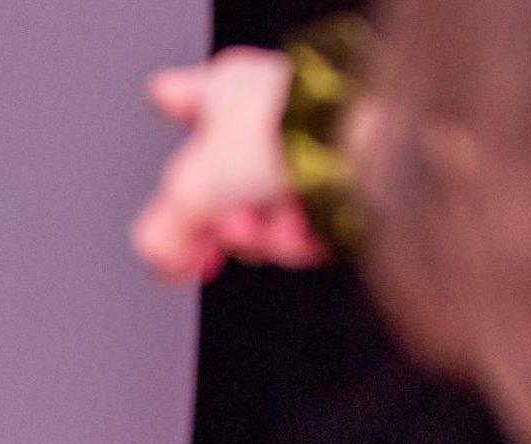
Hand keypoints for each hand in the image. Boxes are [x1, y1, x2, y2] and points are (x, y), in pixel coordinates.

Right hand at [130, 47, 330, 283]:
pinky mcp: (339, 185)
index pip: (184, 93)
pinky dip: (300, 238)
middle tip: (222, 234)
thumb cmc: (285, 138)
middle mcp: (266, 116)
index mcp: (225, 92)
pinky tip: (307, 227)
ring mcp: (304, 150)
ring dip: (262, 236)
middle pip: (218, 187)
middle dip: (221, 221)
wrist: (369, 150)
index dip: (171, 101)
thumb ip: (161, 234)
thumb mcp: (193, 189)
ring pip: (260, 215)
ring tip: (276, 223)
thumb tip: (163, 265)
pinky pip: (301, 227)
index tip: (163, 101)